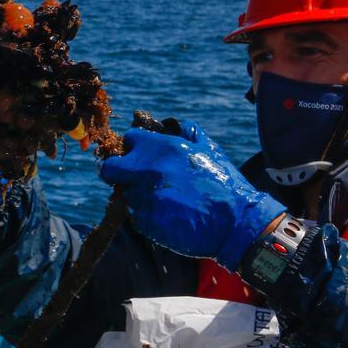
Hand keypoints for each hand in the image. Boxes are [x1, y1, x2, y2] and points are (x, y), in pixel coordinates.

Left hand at [99, 120, 284, 270]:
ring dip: (140, 196)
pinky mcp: (146, 220)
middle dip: (118, 172)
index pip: (129, 140)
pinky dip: (148, 216)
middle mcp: (149, 170)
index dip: (133, 148)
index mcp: (163, 148)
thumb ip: (187, 132)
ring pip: (127, 194)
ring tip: (167, 201)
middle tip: (132, 178)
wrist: (236, 223)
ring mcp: (145, 196)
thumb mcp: (209, 148)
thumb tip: (171, 124)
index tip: (138, 156)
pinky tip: (170, 216)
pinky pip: (137, 216)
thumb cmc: (224, 184)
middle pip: (111, 169)